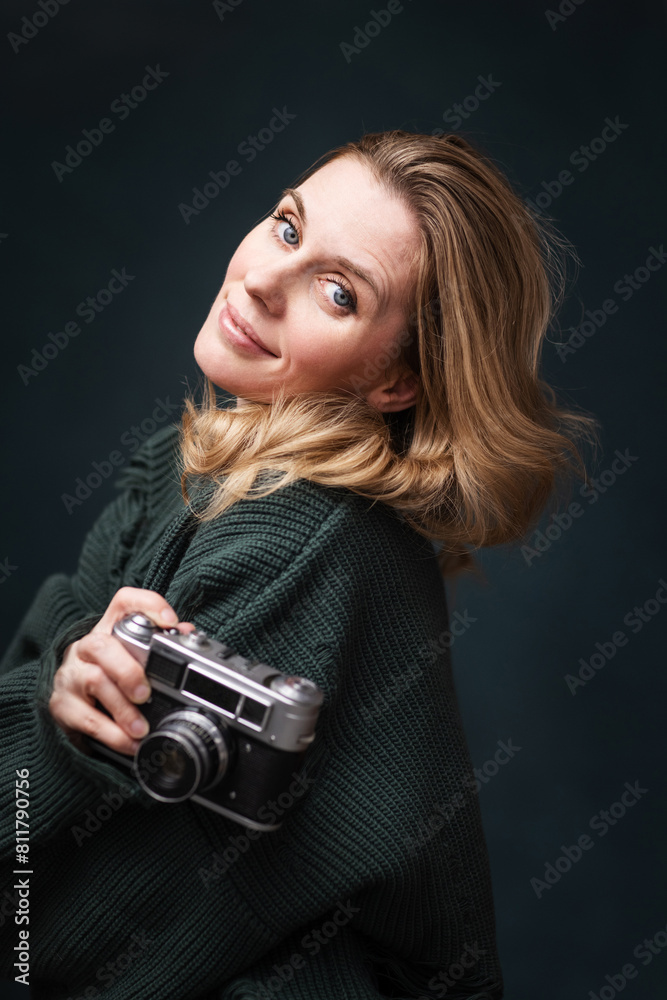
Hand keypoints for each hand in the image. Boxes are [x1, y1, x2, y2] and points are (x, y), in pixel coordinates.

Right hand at [48, 587, 195, 754]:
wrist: (73, 705)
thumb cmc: (111, 676)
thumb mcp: (134, 659)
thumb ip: (161, 645)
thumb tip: (188, 632)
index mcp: (109, 629)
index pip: (124, 602)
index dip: (148, 605)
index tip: (169, 622)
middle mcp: (86, 647)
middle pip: (102, 645)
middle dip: (128, 670)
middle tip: (146, 694)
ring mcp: (71, 674)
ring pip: (93, 681)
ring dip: (123, 709)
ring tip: (142, 728)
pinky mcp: (62, 705)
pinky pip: (87, 719)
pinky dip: (113, 735)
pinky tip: (130, 743)